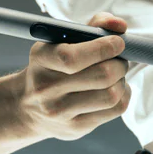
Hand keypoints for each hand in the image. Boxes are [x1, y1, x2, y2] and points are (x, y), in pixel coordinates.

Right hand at [16, 11, 131, 140]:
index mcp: (41, 59)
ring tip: (115, 74)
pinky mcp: (76, 127)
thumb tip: (119, 25)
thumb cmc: (53, 67)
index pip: (72, 58)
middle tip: (120, 58)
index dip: (102, 48)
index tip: (117, 42)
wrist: (29, 106)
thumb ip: (91, 27)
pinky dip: (123, 94)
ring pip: (111, 95)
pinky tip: (114, 88)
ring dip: (122, 80)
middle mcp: (46, 88)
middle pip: (100, 76)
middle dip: (119, 63)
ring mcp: (60, 112)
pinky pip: (115, 109)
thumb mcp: (61, 41)